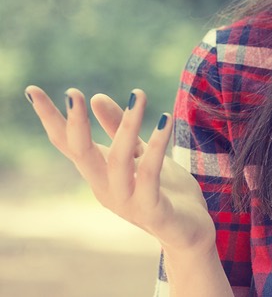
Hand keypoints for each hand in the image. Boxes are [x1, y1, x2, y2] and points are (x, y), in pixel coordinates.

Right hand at [24, 86, 216, 255]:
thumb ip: (120, 129)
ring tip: (138, 94)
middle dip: (76, 124)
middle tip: (73, 93)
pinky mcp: (152, 210)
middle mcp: (106, 188)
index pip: (68, 144)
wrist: (190, 232)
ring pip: (118, 161)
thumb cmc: (165, 191)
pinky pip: (150, 174)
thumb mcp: (142, 153)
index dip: (51, 118)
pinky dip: (157, 146)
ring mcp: (127, 201)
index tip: (32, 90)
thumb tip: (96, 96)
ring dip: (128, 125)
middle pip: (82, 154)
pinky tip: (164, 120)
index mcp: (99, 174)